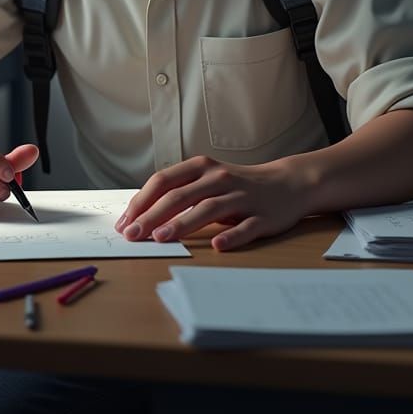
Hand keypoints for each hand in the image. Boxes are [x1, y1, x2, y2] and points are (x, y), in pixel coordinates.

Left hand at [114, 155, 308, 251]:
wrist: (288, 183)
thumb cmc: (238, 185)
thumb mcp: (208, 179)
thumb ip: (181, 191)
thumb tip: (141, 213)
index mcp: (202, 167)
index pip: (164, 181)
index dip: (142, 201)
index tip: (124, 222)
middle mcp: (219, 178)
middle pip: (180, 196)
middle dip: (152, 216)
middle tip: (132, 235)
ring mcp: (242, 196)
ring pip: (208, 209)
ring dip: (182, 224)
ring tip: (160, 238)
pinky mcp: (263, 216)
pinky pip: (245, 227)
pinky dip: (231, 237)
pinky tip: (216, 246)